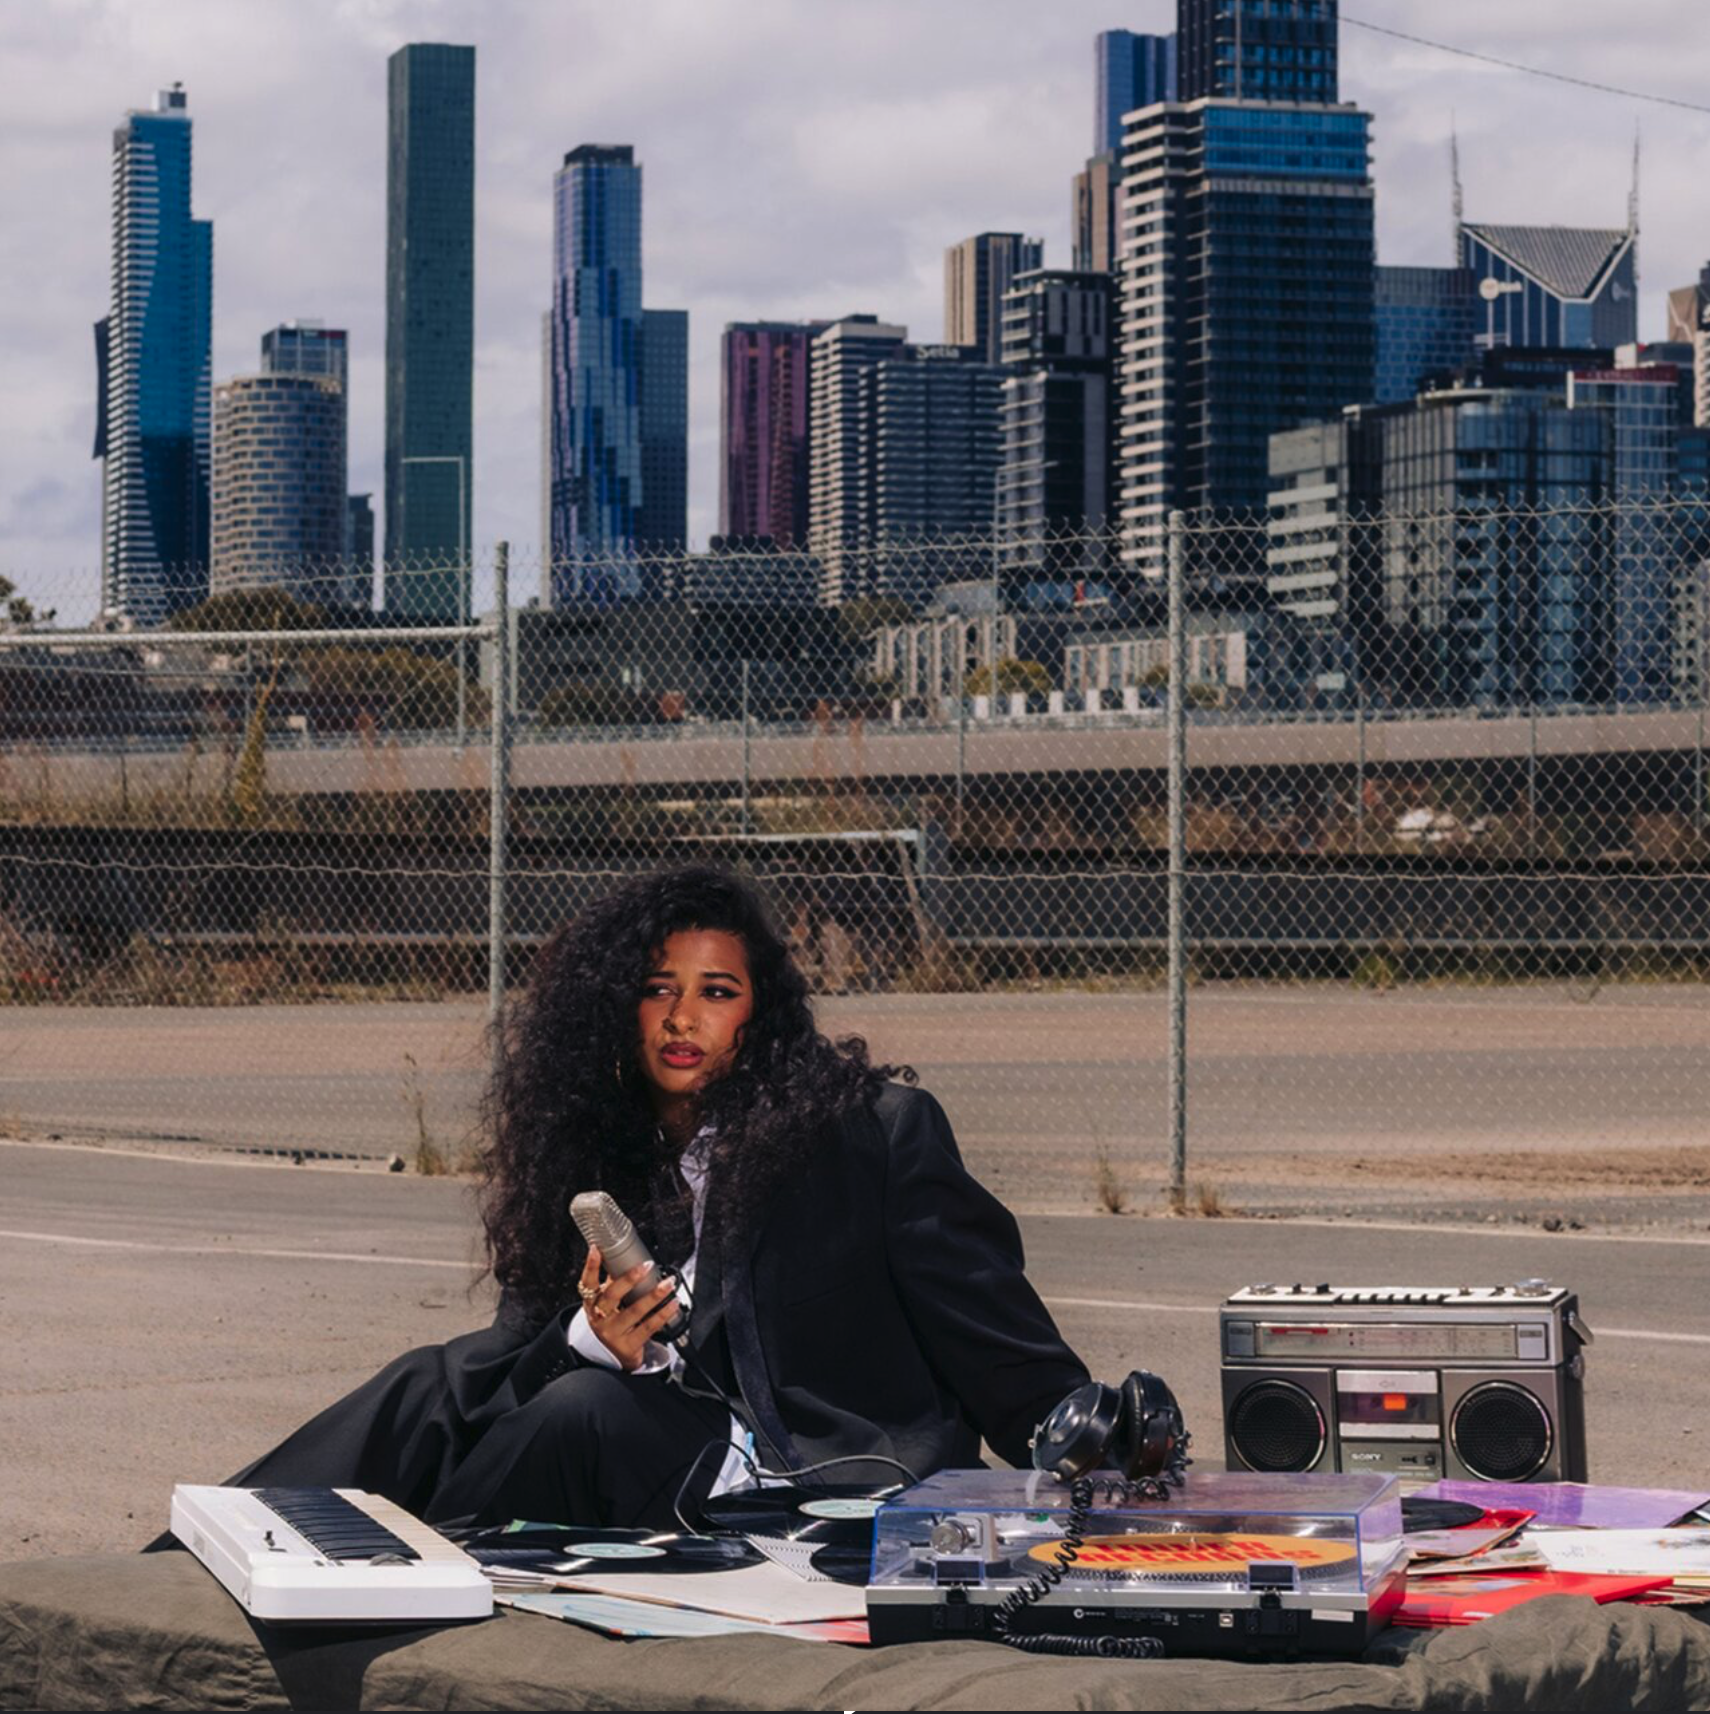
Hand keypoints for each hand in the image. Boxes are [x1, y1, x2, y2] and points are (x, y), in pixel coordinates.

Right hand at [578, 1245, 679, 1372]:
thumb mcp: (607, 1304)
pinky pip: (648, 1327)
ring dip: (654, 1296)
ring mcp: (613, 1333)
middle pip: (611, 1295)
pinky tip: (672, 1304)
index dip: (590, 1266)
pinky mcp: (628, 1346)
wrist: (615, 1356)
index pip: (587, 1283)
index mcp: (592, 1303)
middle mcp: (599, 1318)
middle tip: (646, 1266)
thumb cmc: (612, 1323)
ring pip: (634, 1311)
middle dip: (629, 1279)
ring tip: (668, 1284)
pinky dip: (662, 1314)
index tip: (596, 1249)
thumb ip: (613, 1281)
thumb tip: (622, 1254)